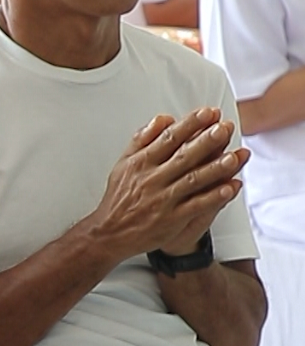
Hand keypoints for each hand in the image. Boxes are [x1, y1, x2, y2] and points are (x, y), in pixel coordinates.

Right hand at [83, 109, 249, 260]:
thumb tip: (164, 119)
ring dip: (216, 168)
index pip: (168, 138)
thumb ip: (143, 139)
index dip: (190, 124)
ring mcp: (163, 200)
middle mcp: (152, 179)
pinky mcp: (172, 219)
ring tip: (235, 156)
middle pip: (183, 156)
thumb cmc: (120, 197)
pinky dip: (214, 197)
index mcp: (141, 163)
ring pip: (193, 180)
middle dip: (206, 141)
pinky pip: (197, 206)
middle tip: (224, 127)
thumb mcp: (123, 163)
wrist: (110, 233)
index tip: (208, 113)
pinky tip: (230, 187)